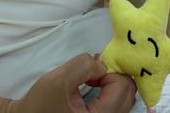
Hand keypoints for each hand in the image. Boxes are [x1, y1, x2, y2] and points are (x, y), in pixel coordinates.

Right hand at [6, 53, 136, 112]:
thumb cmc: (40, 105)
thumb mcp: (58, 80)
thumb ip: (83, 66)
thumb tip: (101, 64)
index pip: (122, 85)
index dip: (108, 71)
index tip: (90, 71)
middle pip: (129, 91)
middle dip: (113, 75)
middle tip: (93, 72)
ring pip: (126, 95)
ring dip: (113, 81)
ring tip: (92, 78)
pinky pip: (119, 100)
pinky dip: (111, 89)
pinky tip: (95, 85)